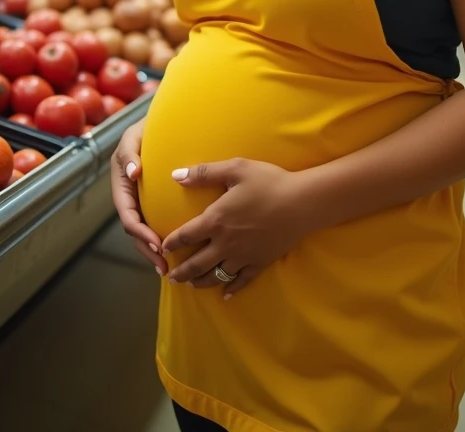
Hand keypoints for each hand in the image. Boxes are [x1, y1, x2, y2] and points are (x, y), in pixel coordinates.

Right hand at [110, 120, 167, 275]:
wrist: (162, 124)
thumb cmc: (146, 129)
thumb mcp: (133, 137)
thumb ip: (130, 153)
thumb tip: (133, 173)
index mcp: (122, 185)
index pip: (127, 215)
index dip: (139, 232)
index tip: (156, 244)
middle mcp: (130, 196)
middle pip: (135, 231)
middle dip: (147, 250)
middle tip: (164, 266)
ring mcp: (142, 200)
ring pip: (145, 231)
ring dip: (155, 250)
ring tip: (169, 267)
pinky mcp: (155, 201)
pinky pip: (158, 221)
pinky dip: (165, 237)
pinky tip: (180, 250)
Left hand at [162, 158, 310, 296]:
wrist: (301, 203)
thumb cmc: (268, 182)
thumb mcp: (236, 169)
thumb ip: (204, 173)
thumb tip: (175, 175)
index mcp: (216, 220)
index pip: (186, 236)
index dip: (172, 243)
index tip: (163, 248)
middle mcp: (225, 244)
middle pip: (197, 263)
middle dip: (182, 272)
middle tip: (171, 278)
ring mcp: (243, 256)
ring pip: (216, 276)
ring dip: (200, 282)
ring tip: (191, 285)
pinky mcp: (260, 263)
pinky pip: (241, 281)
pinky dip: (231, 289)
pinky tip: (225, 295)